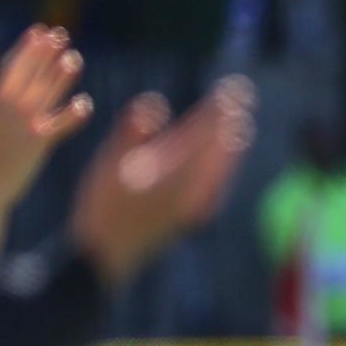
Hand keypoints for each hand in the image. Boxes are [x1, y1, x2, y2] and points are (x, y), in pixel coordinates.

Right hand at [0, 26, 95, 213]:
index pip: (13, 67)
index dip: (27, 49)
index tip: (39, 31)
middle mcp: (11, 109)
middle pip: (31, 75)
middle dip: (45, 54)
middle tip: (60, 34)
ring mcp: (25, 125)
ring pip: (46, 95)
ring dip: (61, 76)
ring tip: (74, 58)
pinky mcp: (39, 143)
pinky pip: (60, 125)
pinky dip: (73, 115)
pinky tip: (85, 103)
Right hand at [70, 77, 257, 288]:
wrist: (106, 256)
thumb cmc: (102, 206)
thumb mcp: (110, 163)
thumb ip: (133, 131)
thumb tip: (155, 102)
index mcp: (175, 173)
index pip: (203, 133)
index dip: (218, 109)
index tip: (232, 89)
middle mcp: (193, 191)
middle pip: (218, 148)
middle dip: (230, 120)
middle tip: (244, 94)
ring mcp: (196, 205)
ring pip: (222, 168)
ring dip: (230, 143)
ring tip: (240, 122)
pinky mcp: (192, 216)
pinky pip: (216, 185)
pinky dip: (224, 167)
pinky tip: (224, 161)